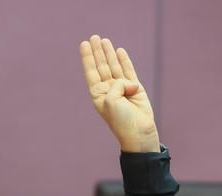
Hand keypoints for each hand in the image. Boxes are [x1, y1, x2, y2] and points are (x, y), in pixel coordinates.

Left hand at [80, 35, 159, 152]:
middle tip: (94, 37)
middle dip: (97, 51)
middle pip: (102, 65)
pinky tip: (119, 51)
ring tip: (104, 40)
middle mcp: (108, 90)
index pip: (91, 72)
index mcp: (98, 94)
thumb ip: (116, 85)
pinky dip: (124, 61)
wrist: (138, 131)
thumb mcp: (111, 100)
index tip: (83, 44)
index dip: (87, 57)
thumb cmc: (121, 120)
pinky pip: (128, 70)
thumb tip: (129, 82)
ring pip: (114, 66)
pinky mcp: (135, 88)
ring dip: (109, 53)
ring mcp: (122, 88)